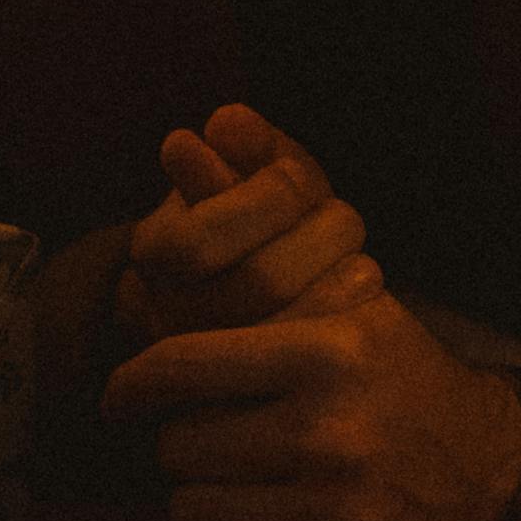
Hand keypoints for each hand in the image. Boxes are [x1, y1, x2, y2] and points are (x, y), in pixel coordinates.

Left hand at [101, 286, 520, 520]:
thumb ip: (262, 310)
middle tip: (214, 440)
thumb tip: (143, 306)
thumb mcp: (353, 318)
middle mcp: (329, 435)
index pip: (182, 367)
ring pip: (190, 514)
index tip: (120, 398)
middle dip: (184, 443)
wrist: (492, 474)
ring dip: (199, 500)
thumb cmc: (402, 384)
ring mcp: (334, 516)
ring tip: (235, 484)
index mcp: (329, 356)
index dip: (132, 385)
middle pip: (178, 447)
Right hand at [117, 104, 378, 352]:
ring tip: (362, 258)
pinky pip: (309, 365)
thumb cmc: (264, 222)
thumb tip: (228, 120)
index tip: (298, 175)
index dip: (263, 200)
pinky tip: (365, 295)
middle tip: (345, 217)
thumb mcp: (254, 176)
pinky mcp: (257, 399)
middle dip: (318, 237)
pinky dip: (348, 316)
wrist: (268, 306)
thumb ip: (246, 150)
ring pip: (287, 328)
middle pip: (257, 284)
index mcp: (155, 256)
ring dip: (339, 278)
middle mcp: (167, 319)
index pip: (196, 242)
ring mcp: (209, 370)